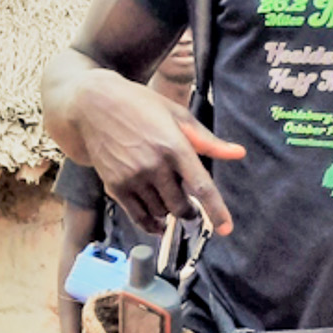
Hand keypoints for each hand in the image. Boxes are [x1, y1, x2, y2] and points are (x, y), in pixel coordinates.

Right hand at [75, 78, 244, 236]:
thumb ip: (207, 141)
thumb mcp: (177, 115)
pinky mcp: (114, 185)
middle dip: (189, 211)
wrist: (93, 104)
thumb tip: (239, 153)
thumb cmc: (140, 106)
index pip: (201, 186)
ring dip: (168, 212)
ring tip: (166, 197)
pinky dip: (151, 225)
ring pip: (160, 212)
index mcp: (174, 145)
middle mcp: (153, 164)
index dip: (216, 211)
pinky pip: (138, 217)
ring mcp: (132, 177)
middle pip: (180, 206)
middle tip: (189, 205)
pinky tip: (157, 224)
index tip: (226, 229)